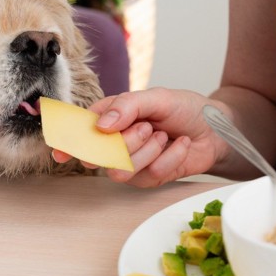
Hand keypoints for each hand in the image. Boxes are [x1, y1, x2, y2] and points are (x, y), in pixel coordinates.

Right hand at [51, 87, 227, 186]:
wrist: (215, 128)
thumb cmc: (186, 108)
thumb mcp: (157, 97)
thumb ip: (128, 105)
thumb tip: (101, 124)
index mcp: (112, 117)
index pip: (82, 130)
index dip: (68, 140)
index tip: (60, 149)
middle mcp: (117, 141)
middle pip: (98, 154)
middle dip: (125, 141)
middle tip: (147, 126)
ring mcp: (131, 161)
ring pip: (120, 169)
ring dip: (148, 150)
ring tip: (163, 136)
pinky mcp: (149, 177)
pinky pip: (149, 175)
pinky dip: (169, 158)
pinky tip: (179, 146)